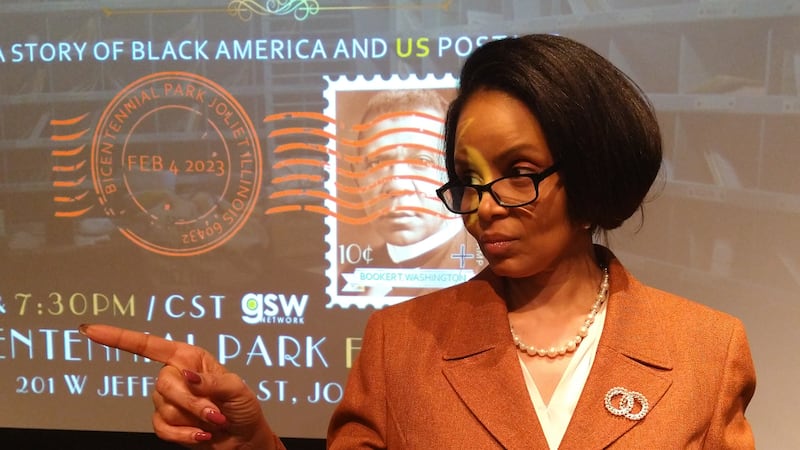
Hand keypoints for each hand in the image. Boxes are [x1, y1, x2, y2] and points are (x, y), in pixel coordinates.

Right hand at [79, 324, 279, 449]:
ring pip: (164, 408)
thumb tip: (187, 376)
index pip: (150, 345)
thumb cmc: (243, 409)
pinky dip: (183, 435)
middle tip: (215, 414)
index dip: (119, 338)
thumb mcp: (236, 389)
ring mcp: (168, 401)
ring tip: (214, 422)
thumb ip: (211, 382)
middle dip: (191, 402)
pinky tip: (201, 435)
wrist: (243, 440)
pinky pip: (162, 428)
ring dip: (192, 419)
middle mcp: (176, 375)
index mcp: (189, 358)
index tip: (92, 330)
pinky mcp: (166, 423)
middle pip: (164, 384)